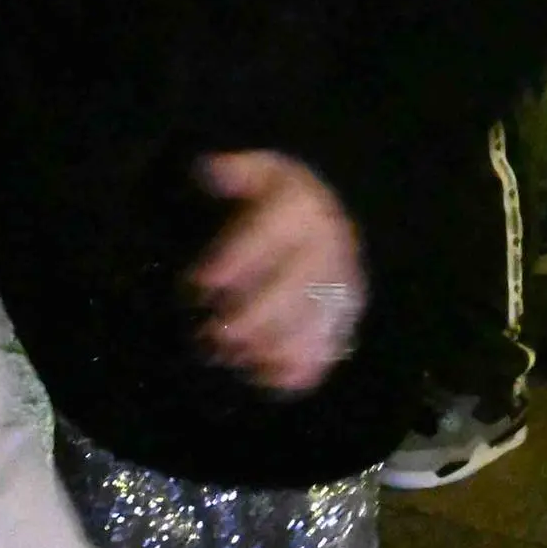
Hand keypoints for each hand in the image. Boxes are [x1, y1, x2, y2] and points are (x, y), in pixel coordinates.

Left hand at [184, 153, 363, 396]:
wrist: (330, 214)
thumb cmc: (281, 197)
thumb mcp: (259, 170)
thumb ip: (233, 172)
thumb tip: (205, 169)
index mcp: (304, 211)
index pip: (270, 235)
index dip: (235, 259)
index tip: (200, 282)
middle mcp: (331, 250)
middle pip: (298, 287)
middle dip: (256, 315)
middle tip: (217, 333)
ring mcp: (343, 289)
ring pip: (317, 323)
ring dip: (274, 347)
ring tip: (234, 359)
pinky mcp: (346, 320)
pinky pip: (330, 349)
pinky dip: (300, 370)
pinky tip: (265, 379)